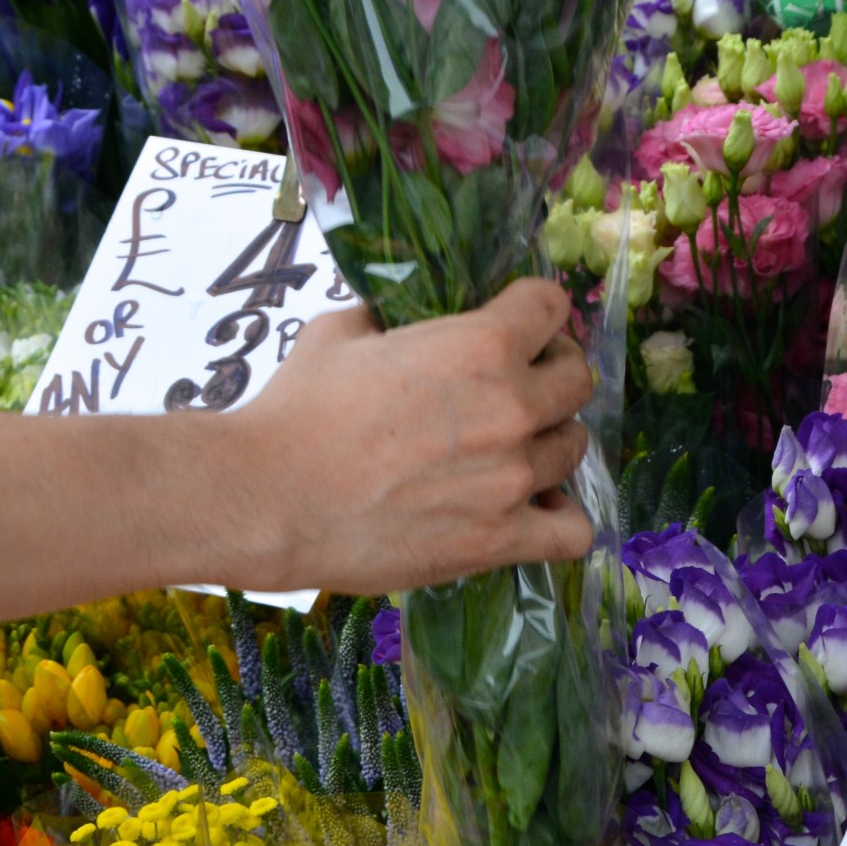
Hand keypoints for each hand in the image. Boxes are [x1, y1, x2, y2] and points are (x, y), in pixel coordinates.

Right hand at [231, 278, 594, 594]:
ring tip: (514, 452)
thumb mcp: (341, 332)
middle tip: (522, 387)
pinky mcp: (500, 539)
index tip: (521, 326)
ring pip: (575, 448)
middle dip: (554, 375)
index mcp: (481, 344)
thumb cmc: (296, 410)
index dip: (536, 311)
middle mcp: (512, 406)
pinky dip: (560, 519)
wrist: (267, 497)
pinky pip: (572, 532)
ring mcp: (513, 477)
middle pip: (578, 379)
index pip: (552, 306)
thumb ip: (387, 319)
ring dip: (549, 443)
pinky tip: (531, 510)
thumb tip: (394, 319)